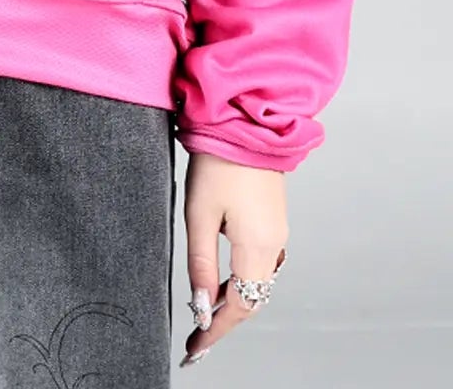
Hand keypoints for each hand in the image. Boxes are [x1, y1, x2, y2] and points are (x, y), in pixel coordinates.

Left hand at [179, 152, 288, 366]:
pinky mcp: (272, 219)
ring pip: (258, 282)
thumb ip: (200, 263)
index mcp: (257, 246)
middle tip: (196, 339)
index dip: (217, 331)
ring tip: (204, 313)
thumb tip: (201, 307)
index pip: (239, 306)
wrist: (245, 122)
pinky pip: (261, 263)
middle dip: (224, 322)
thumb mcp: (199, 214)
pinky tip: (221, 280)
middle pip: (252, 299)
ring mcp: (276, 231)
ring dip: (233, 301)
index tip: (195, 349)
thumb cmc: (218, 162)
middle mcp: (274, 244)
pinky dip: (242, 280)